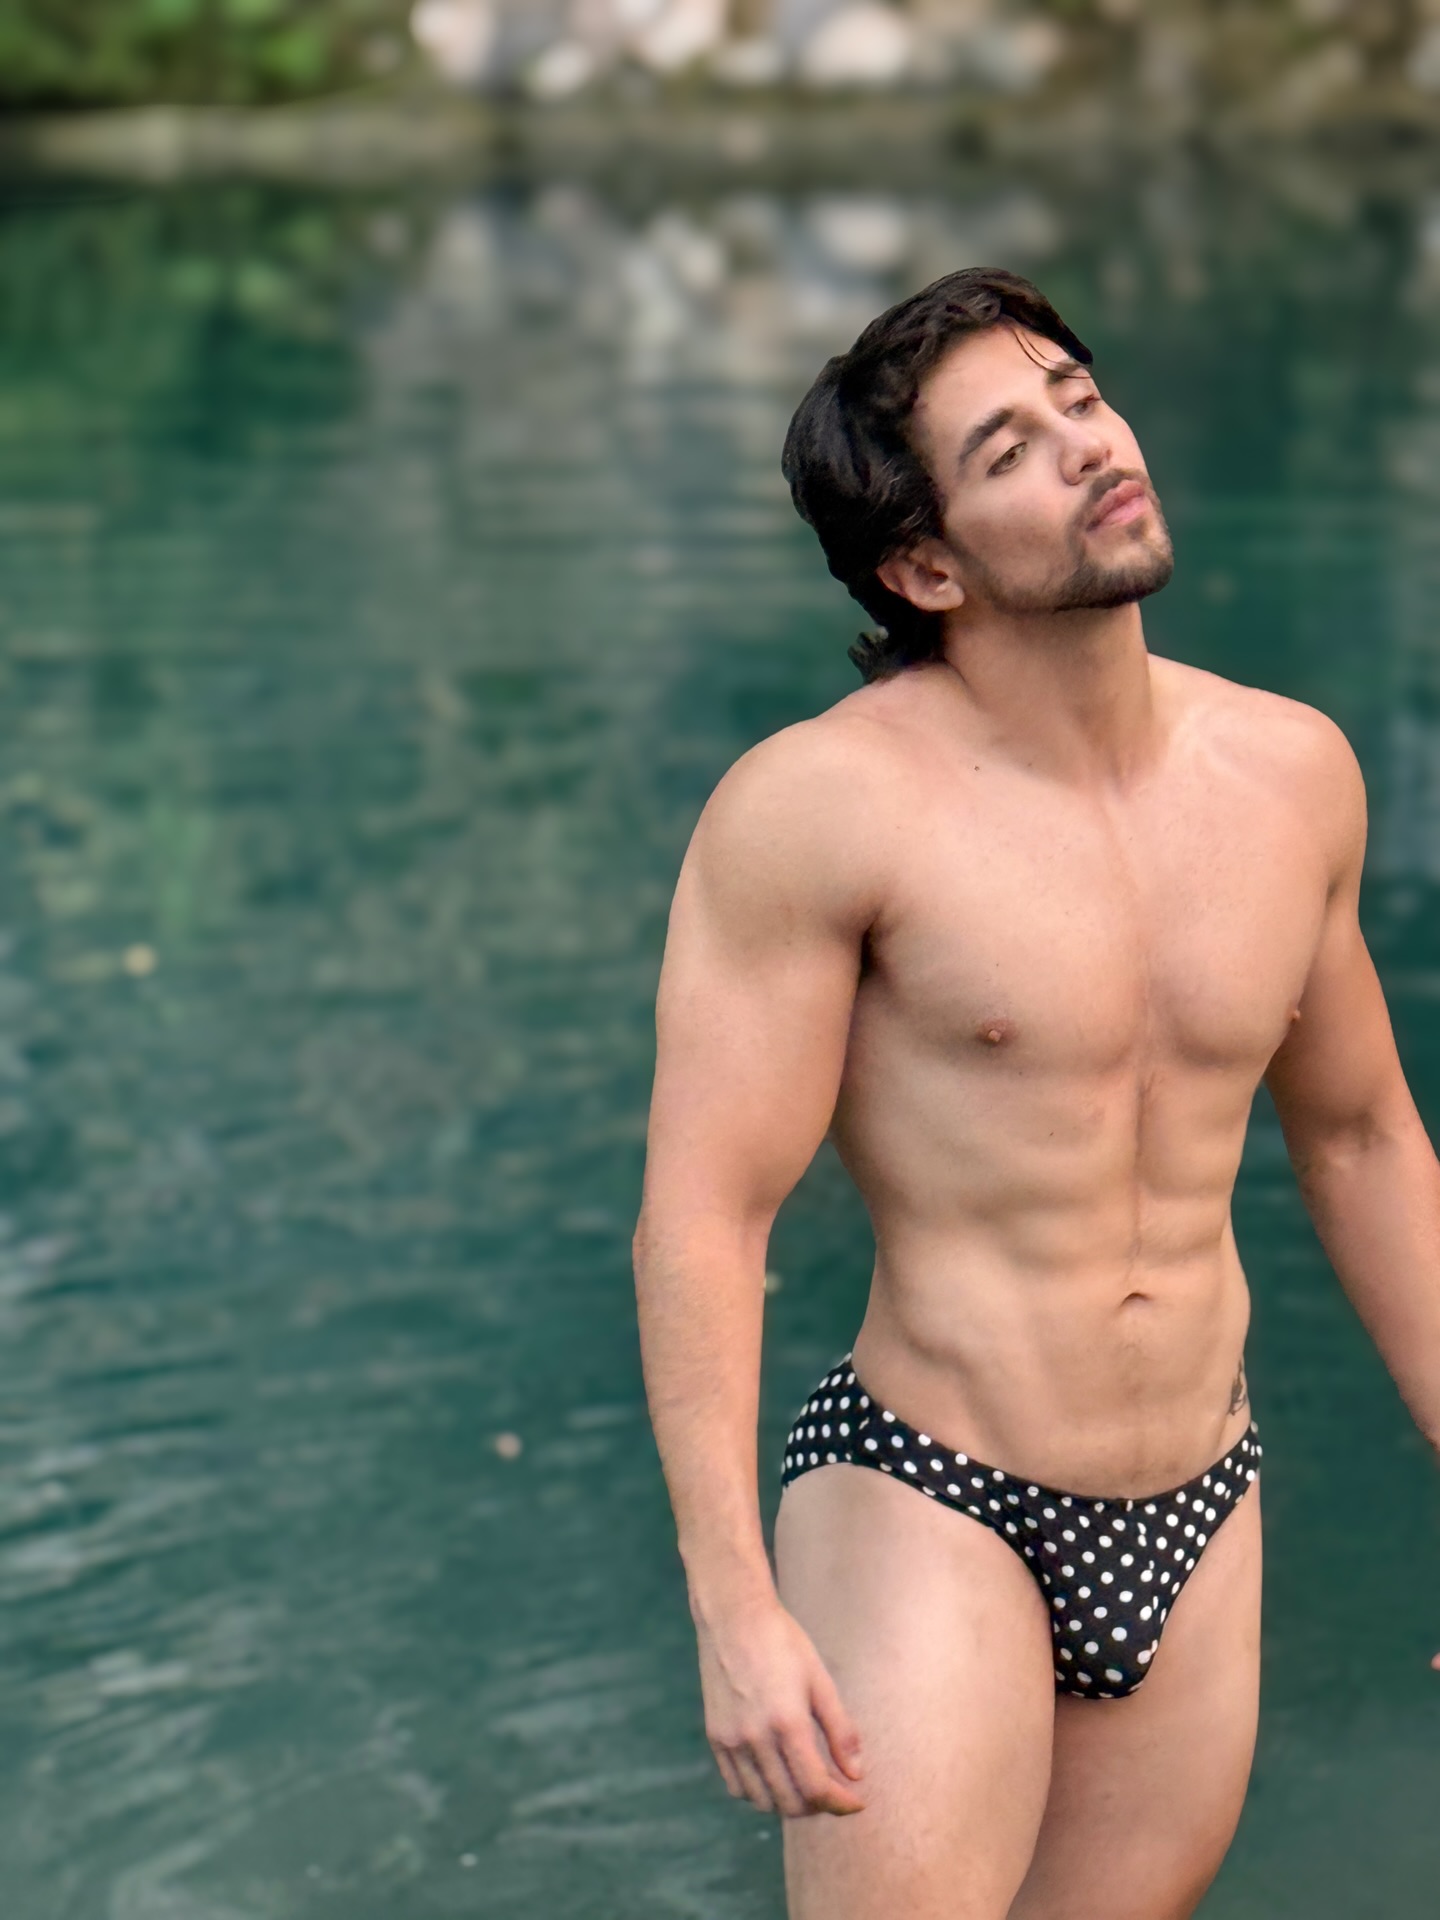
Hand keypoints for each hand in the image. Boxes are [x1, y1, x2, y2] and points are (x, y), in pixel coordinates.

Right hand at [695, 1596, 865, 1817]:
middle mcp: (756, 1738)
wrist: (734, 1616)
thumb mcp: (820, 1680)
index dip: (841, 1803)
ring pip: (762, 1800)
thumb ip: (841, 1731)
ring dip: (789, 1803)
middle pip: (790, 1801)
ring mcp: (731, 1740)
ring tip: (806, 1786)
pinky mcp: (716, 1737)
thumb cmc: (783, 1642)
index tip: (857, 1802)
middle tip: (835, 1792)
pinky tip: (776, 1776)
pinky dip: (759, 1793)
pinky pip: (737, 1786)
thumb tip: (857, 1774)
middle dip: (818, 1806)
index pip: (816, 1788)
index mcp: (788, 1722)